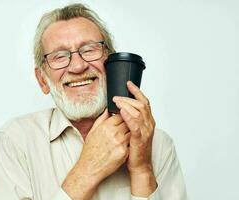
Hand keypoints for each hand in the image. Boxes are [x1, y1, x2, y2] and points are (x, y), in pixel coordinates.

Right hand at [78, 109, 130, 179]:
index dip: (123, 116)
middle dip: (128, 123)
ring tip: (125, 136)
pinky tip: (126, 145)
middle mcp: (114, 133)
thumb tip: (107, 110)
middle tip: (126, 127)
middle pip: (128, 122)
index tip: (123, 118)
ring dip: (130, 133)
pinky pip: (131, 143)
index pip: (121, 114)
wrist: (90, 167)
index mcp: (106, 126)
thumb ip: (101, 119)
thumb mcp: (92, 131)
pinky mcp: (124, 152)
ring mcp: (120, 142)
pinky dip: (130, 143)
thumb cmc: (90, 151)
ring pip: (132, 132)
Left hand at [113, 81, 156, 196]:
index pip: (143, 102)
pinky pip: (135, 125)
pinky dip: (129, 117)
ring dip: (127, 105)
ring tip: (117, 101)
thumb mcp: (132, 130)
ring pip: (139, 112)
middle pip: (141, 105)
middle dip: (128, 98)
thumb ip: (129, 119)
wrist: (139, 165)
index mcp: (147, 121)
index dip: (136, 92)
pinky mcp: (140, 138)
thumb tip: (120, 108)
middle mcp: (149, 124)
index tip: (128, 84)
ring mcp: (146, 131)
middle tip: (116, 96)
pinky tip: (121, 111)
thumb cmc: (134, 148)